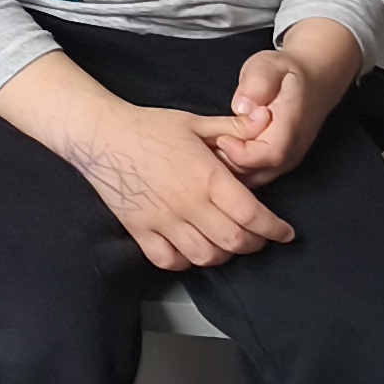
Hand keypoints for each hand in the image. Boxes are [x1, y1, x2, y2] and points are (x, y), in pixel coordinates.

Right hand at [0, 50, 295, 271]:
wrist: (100, 135)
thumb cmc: (149, 127)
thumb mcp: (196, 121)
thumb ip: (234, 129)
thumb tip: (267, 123)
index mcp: (206, 177)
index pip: (252, 215)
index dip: (274, 229)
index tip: (283, 232)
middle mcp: (187, 204)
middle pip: (234, 241)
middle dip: (254, 243)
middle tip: (259, 237)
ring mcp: (162, 221)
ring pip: (205, 256)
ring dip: (222, 254)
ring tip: (227, 243)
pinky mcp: (140, 230)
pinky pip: (169, 260)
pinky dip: (186, 261)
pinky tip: (192, 249)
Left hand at [204, 20, 361, 184]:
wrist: (313, 80)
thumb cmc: (285, 72)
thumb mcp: (268, 66)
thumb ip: (257, 83)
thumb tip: (244, 106)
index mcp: (292, 123)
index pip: (269, 153)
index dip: (241, 152)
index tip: (221, 137)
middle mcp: (293, 148)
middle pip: (258, 171)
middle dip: (228, 161)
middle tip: (207, 142)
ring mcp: (287, 159)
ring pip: (254, 178)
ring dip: (229, 167)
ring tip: (211, 145)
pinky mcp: (279, 164)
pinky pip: (254, 176)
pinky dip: (234, 169)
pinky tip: (220, 151)